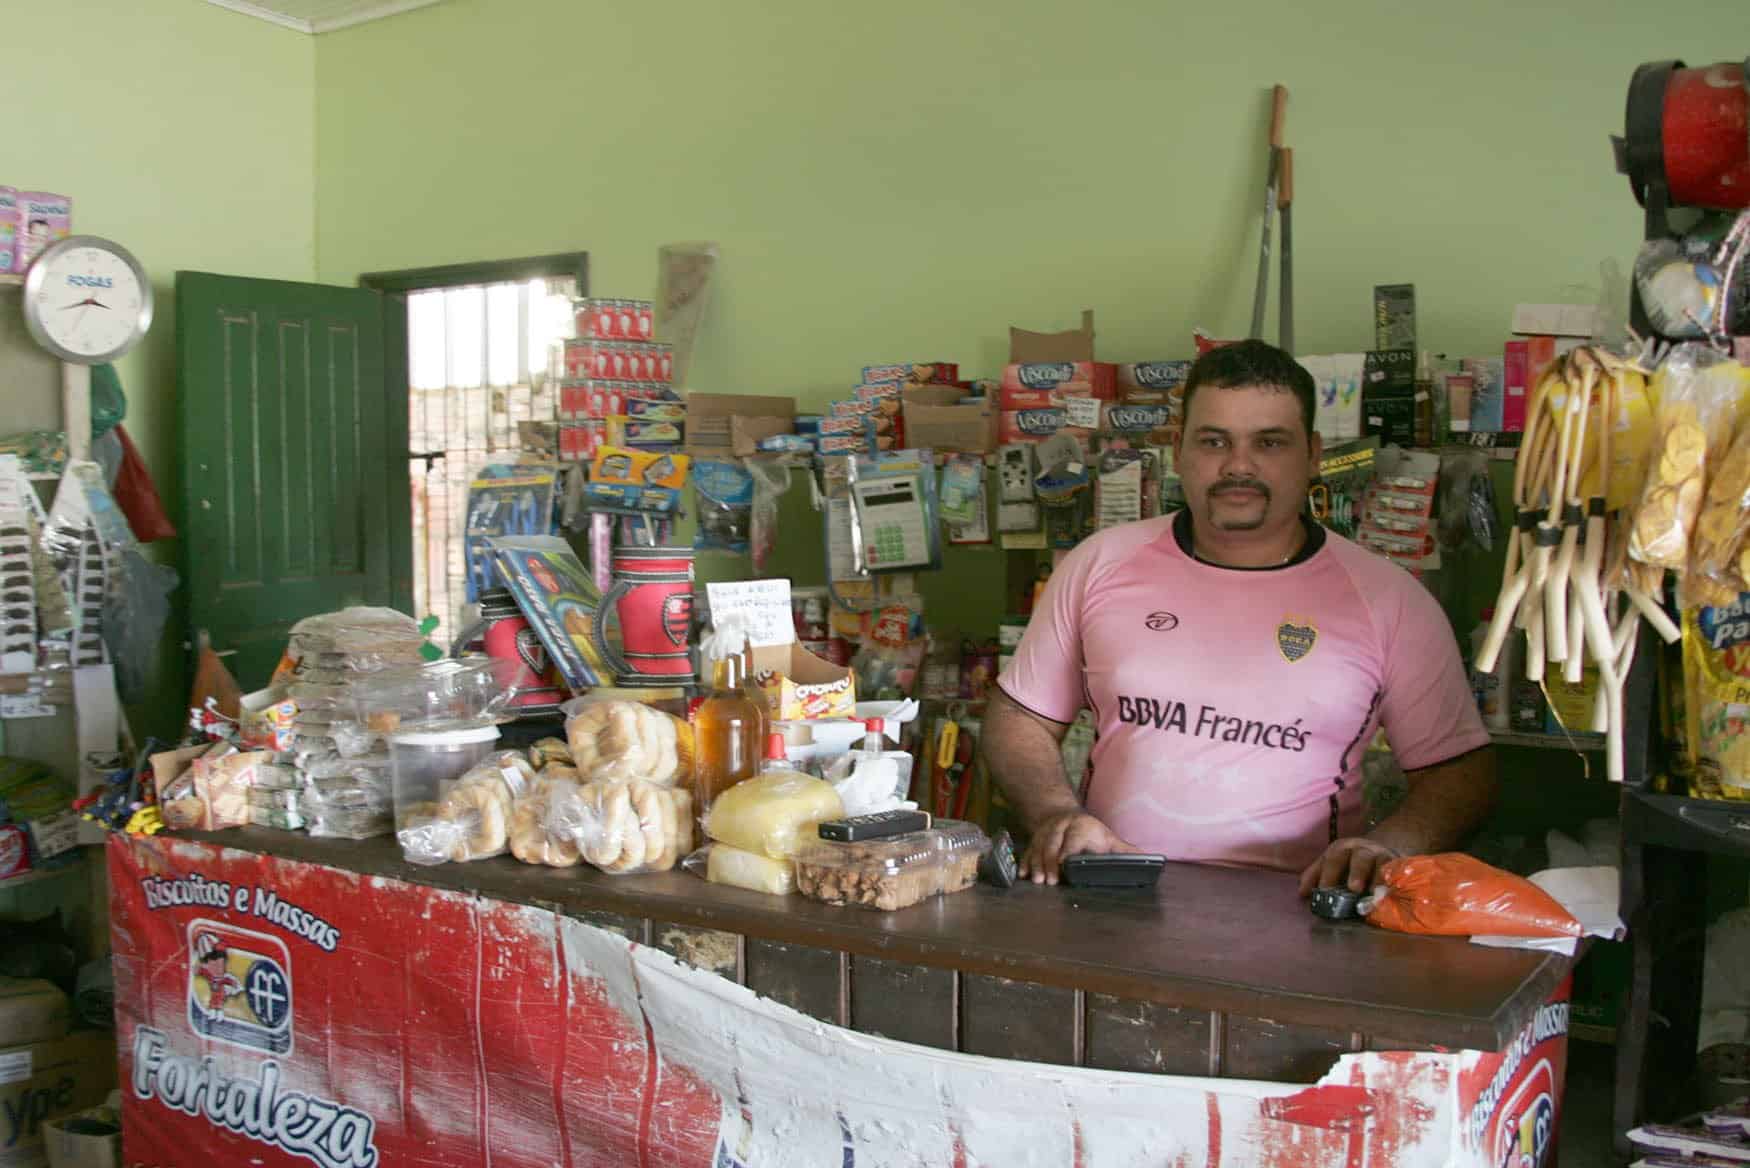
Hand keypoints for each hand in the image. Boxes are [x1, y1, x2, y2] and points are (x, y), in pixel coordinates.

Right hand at [1018, 810, 1137, 884]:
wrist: (1061, 814)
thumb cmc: (1089, 833)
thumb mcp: (1108, 838)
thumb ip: (1125, 850)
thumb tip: (1151, 860)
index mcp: (1081, 827)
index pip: (1073, 838)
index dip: (1067, 850)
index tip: (1063, 863)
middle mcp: (1061, 827)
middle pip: (1052, 844)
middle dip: (1049, 862)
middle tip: (1050, 881)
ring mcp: (1045, 832)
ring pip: (1038, 847)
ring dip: (1036, 864)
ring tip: (1037, 881)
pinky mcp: (1034, 839)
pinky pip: (1027, 850)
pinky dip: (1025, 862)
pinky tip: (1023, 875)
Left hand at [1298, 837, 1399, 896]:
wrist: (1381, 851)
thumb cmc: (1350, 862)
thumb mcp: (1330, 864)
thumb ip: (1315, 876)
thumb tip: (1302, 892)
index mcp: (1342, 849)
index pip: (1333, 860)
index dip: (1328, 875)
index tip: (1324, 890)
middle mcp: (1363, 850)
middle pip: (1359, 858)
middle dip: (1356, 872)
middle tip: (1354, 888)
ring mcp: (1383, 856)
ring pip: (1382, 863)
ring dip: (1378, 879)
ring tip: (1374, 894)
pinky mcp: (1399, 864)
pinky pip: (1399, 871)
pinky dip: (1396, 880)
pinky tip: (1394, 891)